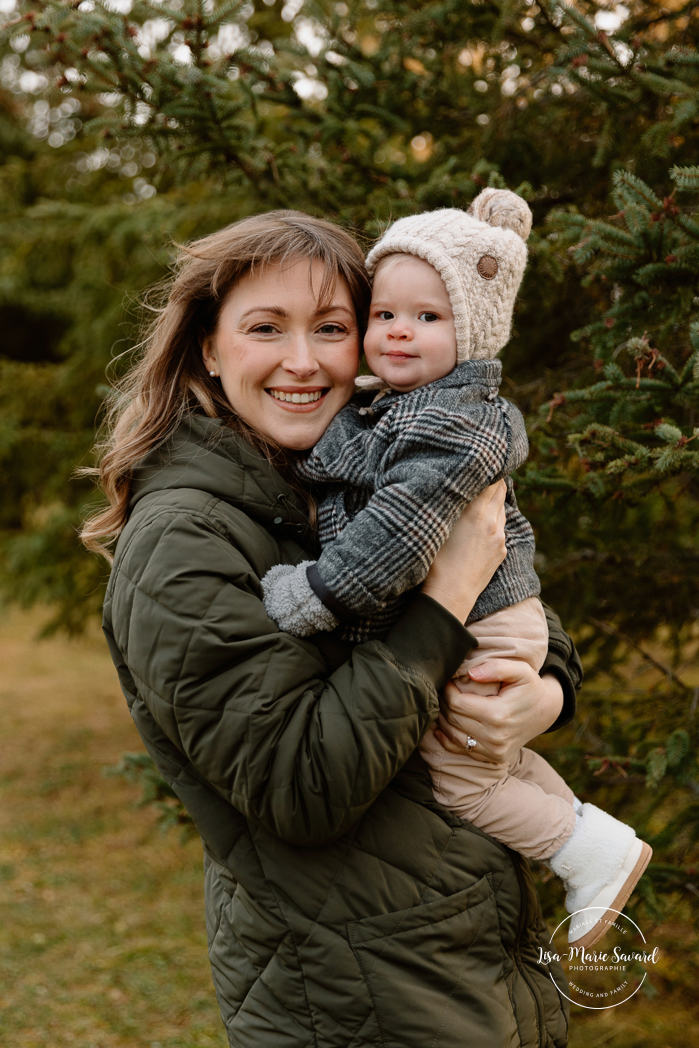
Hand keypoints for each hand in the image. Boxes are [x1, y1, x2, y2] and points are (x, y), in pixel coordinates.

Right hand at [422, 481, 506, 623]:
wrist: (449, 596)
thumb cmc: (434, 562)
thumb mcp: (438, 525)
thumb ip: (450, 503)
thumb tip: (454, 485)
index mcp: (476, 512)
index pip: (490, 479)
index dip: (487, 467)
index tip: (481, 459)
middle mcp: (493, 522)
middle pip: (501, 490)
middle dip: (493, 479)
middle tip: (484, 469)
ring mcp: (499, 538)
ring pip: (501, 509)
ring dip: (494, 500)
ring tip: (481, 494)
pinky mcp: (501, 552)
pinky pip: (500, 527)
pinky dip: (494, 519)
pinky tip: (482, 522)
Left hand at [433, 661, 564, 764]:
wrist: (545, 711)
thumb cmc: (530, 687)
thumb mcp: (520, 670)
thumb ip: (497, 667)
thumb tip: (470, 673)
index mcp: (499, 715)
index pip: (457, 704)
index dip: (447, 690)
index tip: (447, 680)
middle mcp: (496, 738)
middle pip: (453, 719)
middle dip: (444, 702)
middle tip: (444, 690)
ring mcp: (495, 751)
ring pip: (453, 735)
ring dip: (443, 718)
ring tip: (445, 703)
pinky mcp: (494, 758)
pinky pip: (461, 749)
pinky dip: (447, 737)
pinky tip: (442, 725)